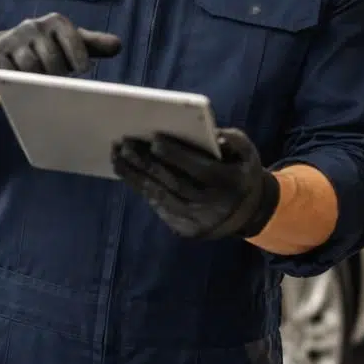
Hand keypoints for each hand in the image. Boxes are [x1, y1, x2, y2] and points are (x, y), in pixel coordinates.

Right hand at [0, 13, 120, 91]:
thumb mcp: (70, 44)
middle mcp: (33, 26)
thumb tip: (117, 45)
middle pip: (52, 60)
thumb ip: (93, 44)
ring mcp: (12, 40)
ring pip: (30, 69)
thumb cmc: (46, 50)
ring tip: (41, 90)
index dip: (80, 61)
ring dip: (37, 84)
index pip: (73, 42)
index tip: (81, 72)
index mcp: (55, 22)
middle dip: (58, 78)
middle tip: (60, 88)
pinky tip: (20, 88)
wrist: (4, 50)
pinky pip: (7, 74)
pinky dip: (15, 84)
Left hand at [111, 128, 279, 239]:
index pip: (199, 169)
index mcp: (229, 184)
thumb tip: (211, 134)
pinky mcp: (184, 229)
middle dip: (146, 163)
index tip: (154, 139)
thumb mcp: (246, 152)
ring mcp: (197, 220)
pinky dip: (142, 189)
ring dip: (135, 176)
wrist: (247, 213)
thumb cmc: (240, 172)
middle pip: (173, 182)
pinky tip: (128, 173)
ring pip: (161, 196)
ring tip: (116, 157)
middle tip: (124, 144)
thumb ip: (232, 139)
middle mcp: (212, 205)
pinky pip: (159, 207)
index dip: (176, 154)